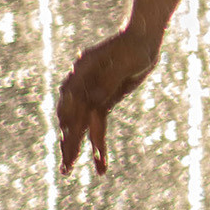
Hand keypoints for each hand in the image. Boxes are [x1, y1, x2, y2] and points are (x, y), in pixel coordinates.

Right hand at [56, 29, 160, 174]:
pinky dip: (97, 143)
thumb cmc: (135, 46)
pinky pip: (97, 125)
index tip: (69, 139)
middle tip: (66, 167)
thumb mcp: (125, 62)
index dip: (72, 122)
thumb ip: (109, 80)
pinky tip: (98, 161)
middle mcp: (82, 84)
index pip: (73, 101)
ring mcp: (91, 94)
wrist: (144, 39)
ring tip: (67, 170)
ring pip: (82, 125)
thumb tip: (93, 98)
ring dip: (76, 148)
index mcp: (81, 72)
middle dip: (68, 142)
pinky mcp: (102, 102)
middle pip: (72, 116)